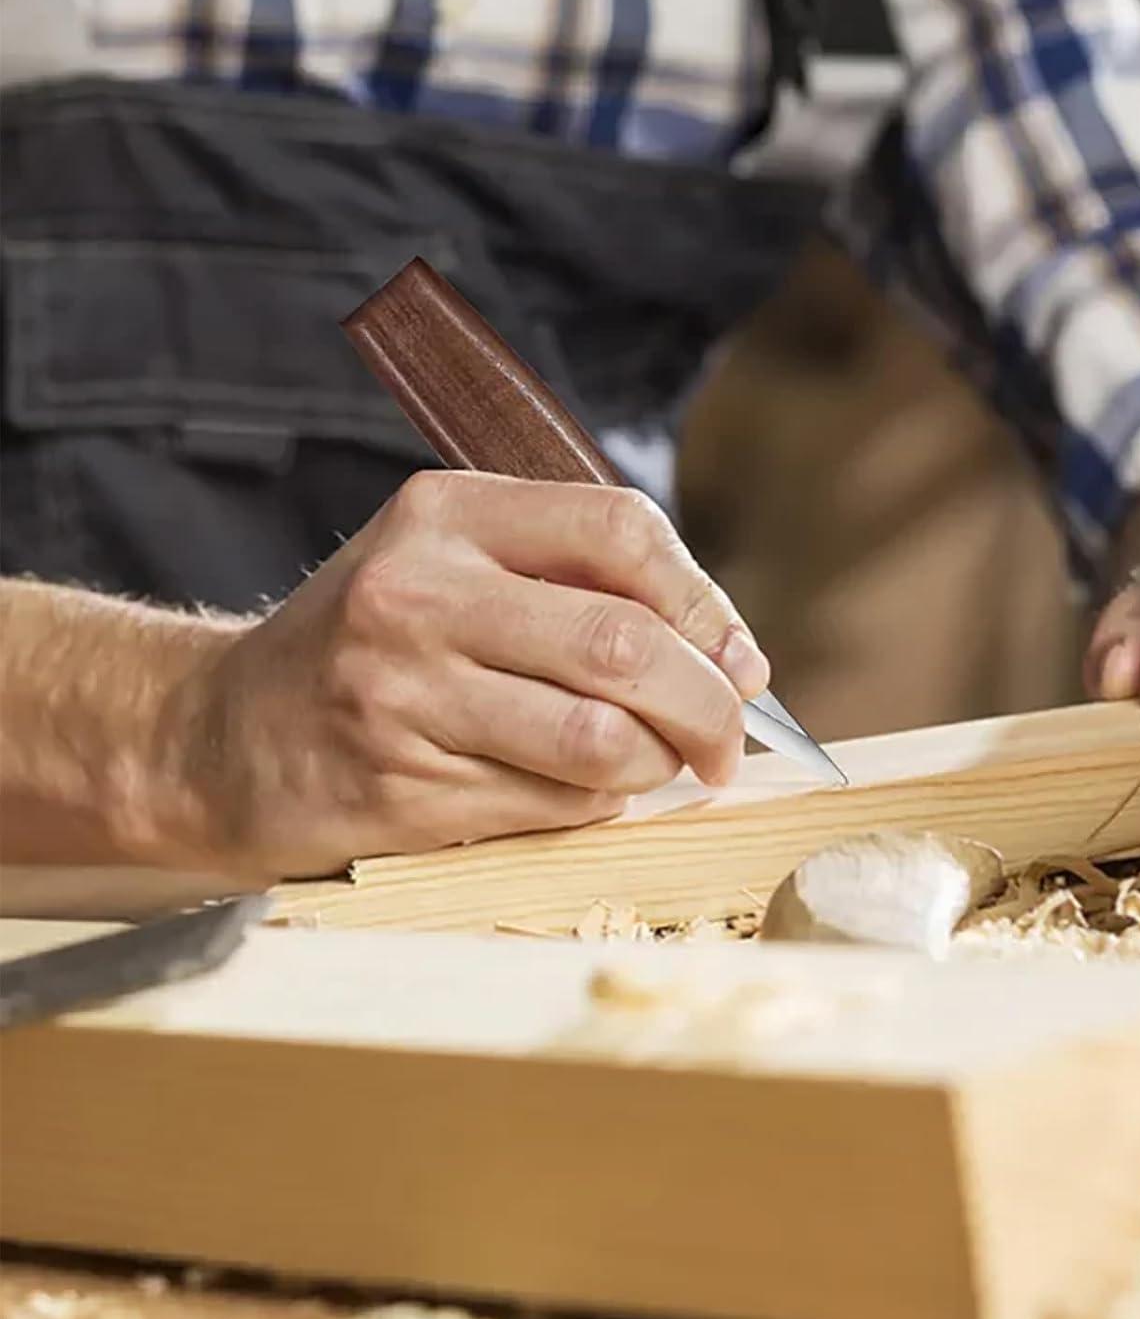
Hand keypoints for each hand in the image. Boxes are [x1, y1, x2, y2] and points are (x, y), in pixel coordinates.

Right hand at [165, 473, 769, 877]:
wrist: (222, 735)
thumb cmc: (372, 643)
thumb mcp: (454, 564)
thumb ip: (579, 583)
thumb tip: (733, 656)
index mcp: (447, 513)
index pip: (622, 530)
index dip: (706, 600)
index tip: (737, 657)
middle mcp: (421, 593)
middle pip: (626, 644)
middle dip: (708, 704)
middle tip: (728, 737)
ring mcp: (404, 695)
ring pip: (601, 741)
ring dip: (656, 766)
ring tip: (652, 766)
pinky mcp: (401, 788)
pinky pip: (554, 805)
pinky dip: (595, 805)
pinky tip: (575, 791)